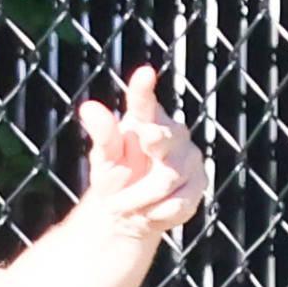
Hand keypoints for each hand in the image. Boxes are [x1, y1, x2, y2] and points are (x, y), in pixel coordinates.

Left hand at [76, 65, 206, 239]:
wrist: (131, 213)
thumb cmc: (116, 176)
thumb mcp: (104, 159)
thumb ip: (102, 134)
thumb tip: (88, 107)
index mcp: (145, 120)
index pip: (144, 103)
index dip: (143, 90)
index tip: (144, 73)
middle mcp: (173, 134)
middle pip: (165, 139)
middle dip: (151, 149)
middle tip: (138, 153)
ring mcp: (190, 158)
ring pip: (167, 180)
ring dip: (137, 198)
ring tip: (120, 205)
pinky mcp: (199, 184)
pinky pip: (177, 202)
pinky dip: (155, 212)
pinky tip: (147, 210)